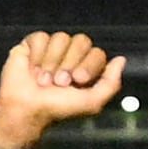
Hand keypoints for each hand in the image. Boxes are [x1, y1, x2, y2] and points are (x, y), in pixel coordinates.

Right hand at [0, 30, 124, 148]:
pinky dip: (37, 56)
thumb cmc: (57, 109)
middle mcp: (70, 55)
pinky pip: (41, 37)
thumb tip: (121, 59)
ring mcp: (51, 48)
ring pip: (60, 38)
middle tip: (59, 83)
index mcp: (86, 66)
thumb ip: (110, 83)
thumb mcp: (91, 102)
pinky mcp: (31, 45)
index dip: (88, 65)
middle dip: (70, 63)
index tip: (77, 81)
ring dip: (52, 62)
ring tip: (43, 80)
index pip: (97, 52)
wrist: (26, 111)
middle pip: (81, 41)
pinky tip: (32, 70)